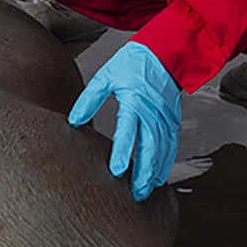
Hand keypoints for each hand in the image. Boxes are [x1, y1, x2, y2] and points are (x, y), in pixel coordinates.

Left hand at [68, 42, 182, 201]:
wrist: (165, 52)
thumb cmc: (132, 63)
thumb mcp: (106, 76)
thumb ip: (89, 99)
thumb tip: (73, 121)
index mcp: (135, 101)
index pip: (128, 131)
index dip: (122, 152)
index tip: (115, 171)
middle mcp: (153, 112)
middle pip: (149, 148)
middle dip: (143, 173)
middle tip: (134, 194)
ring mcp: (166, 118)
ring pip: (162, 151)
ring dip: (154, 173)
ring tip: (144, 192)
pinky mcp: (173, 120)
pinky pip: (171, 146)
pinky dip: (165, 163)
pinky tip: (158, 177)